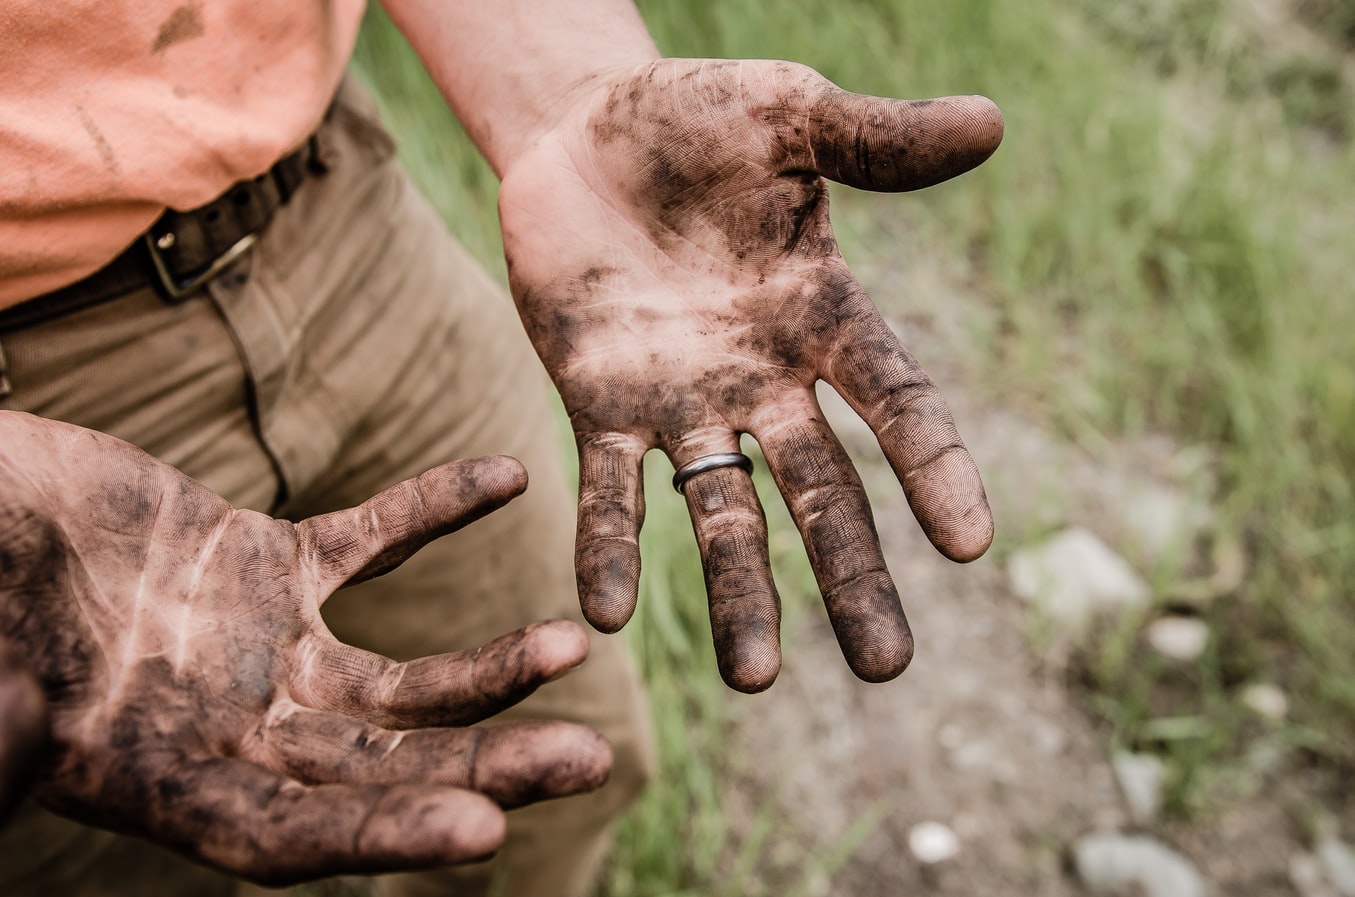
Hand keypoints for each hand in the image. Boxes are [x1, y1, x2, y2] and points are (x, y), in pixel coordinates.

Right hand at [0, 412, 610, 884]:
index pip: (291, 834)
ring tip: (571, 644)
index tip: (485, 833)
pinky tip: (507, 475)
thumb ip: (0, 723)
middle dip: (484, 767)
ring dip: (487, 666)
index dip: (382, 836)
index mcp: (164, 779)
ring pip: (400, 678)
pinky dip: (435, 507)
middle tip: (590, 761)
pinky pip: (372, 538)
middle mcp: (233, 728)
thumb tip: (15, 751)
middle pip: (381, 767)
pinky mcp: (271, 563)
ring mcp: (263, 648)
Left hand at [500, 59, 1000, 691]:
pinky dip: (608, 547)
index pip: (896, 400)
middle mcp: (763, 378)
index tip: (973, 544)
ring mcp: (683, 401)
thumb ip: (876, 140)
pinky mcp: (599, 405)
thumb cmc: (695, 118)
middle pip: (821, 489)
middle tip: (887, 668)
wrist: (582, 133)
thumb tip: (992, 122)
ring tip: (752, 681)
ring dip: (738, 593)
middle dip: (851, 575)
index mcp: (822, 315)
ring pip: (720, 512)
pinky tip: (605, 615)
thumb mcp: (788, 114)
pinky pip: (607, 488)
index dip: (934, 467)